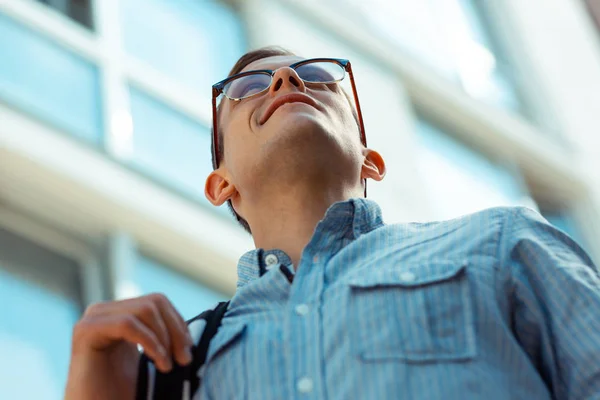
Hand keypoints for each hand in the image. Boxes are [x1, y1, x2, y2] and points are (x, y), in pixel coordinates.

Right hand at [64, 293, 192, 399]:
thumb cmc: (122, 394)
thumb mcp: (150, 360)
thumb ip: (164, 340)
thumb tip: (199, 327)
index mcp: (120, 316)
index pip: (158, 302)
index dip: (178, 322)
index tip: (189, 350)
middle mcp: (104, 312)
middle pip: (154, 302)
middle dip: (176, 329)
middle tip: (185, 359)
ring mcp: (93, 319)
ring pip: (144, 309)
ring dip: (165, 337)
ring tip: (169, 365)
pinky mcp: (85, 332)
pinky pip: (128, 324)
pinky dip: (151, 342)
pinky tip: (160, 363)